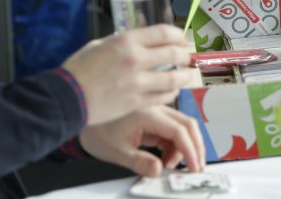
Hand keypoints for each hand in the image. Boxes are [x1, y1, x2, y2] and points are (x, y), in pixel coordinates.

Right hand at [62, 24, 193, 124]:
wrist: (65, 98)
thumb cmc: (77, 70)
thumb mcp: (99, 45)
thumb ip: (122, 42)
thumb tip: (139, 40)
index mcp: (126, 41)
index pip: (164, 33)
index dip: (178, 35)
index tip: (182, 39)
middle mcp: (136, 60)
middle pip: (174, 54)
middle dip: (185, 55)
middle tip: (187, 58)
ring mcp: (137, 83)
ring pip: (174, 78)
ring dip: (184, 76)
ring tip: (186, 75)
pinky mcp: (136, 102)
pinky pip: (163, 96)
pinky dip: (171, 93)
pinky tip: (172, 91)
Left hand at [80, 105, 205, 176]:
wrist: (84, 119)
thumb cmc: (98, 132)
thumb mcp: (116, 151)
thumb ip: (138, 161)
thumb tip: (158, 170)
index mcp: (147, 114)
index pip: (178, 130)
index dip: (189, 150)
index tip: (193, 167)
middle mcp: (156, 109)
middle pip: (187, 124)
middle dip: (196, 146)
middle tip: (196, 167)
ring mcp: (157, 112)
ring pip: (182, 127)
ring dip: (186, 147)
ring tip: (175, 167)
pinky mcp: (154, 118)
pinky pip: (172, 131)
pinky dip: (175, 146)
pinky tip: (167, 159)